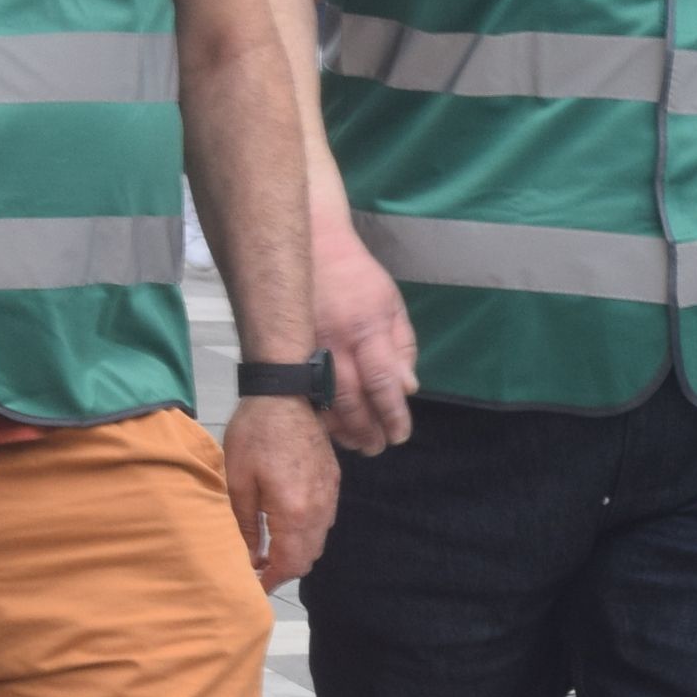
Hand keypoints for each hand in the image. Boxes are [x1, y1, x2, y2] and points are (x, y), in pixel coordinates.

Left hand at [222, 393, 337, 590]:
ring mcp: (330, 494)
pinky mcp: (333, 480)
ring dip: (296, 551)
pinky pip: (324, 519)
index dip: (270, 580)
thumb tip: (248, 558)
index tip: (252, 585)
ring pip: (318, 540)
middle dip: (283, 569)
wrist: (286, 393)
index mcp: (294, 512)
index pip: (289, 564)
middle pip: (308, 558)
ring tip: (269, 547)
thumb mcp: (238, 481)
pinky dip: (307, 531)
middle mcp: (319, 508)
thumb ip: (244, 525)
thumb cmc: (255, 434)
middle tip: (257, 568)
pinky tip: (286, 522)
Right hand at [314, 205, 419, 453]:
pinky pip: (301, 391)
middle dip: (366, 430)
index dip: (392, 414)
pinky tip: (328, 428)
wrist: (313, 248)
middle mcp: (335, 341)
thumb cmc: (358, 278)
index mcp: (367, 328)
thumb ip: (402, 347)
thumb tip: (408, 389)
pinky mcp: (288, 349)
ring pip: (322, 400)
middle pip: (351, 399)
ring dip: (341, 429)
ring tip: (357, 445)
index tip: (400, 435)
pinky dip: (317, 414)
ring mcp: (307, 346)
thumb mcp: (391, 305)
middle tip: (377, 448)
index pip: (383, 382)